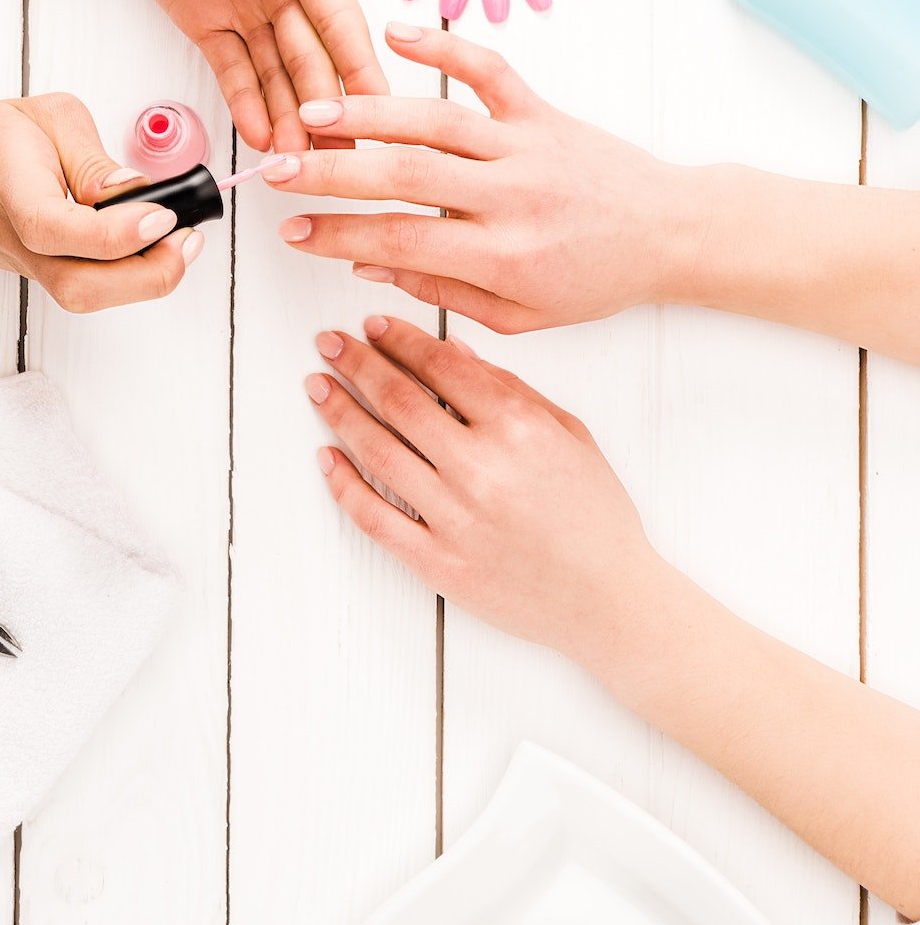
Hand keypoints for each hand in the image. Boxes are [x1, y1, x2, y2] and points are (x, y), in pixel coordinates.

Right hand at [0, 93, 200, 310]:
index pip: (55, 228)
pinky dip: (134, 276)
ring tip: (181, 244)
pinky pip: (94, 290)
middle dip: (144, 274)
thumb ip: (88, 154)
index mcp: (10, 189)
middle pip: (76, 286)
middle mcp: (19, 242)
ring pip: (86, 298)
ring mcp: (34, 268)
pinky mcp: (53, 277)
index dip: (112, 232)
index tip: (161, 215)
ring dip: (145, 281)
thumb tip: (131, 189)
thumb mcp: (46, 118)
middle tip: (186, 237)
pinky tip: (160, 249)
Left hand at [79, 0, 386, 152]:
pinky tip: (262, 138)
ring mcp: (246, 2)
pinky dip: (250, 105)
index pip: (335, 8)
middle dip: (331, 105)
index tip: (381, 103)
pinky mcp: (208, 20)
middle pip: (315, 52)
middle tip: (344, 157)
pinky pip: (236, 71)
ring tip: (300, 163)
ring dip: (293, 116)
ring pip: (280, 71)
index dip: (358, 58)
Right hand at [266, 23, 709, 332]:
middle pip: (406, 175)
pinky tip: (395, 32)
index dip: (338, 236)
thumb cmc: (594, 278)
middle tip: (280, 168)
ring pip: (436, 120)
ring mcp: (526, 144)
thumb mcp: (519, 315)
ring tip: (313, 112)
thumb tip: (369, 265)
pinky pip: (488, 69)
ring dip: (369, 112)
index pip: (401, 242)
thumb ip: (442, 293)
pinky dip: (444, 43)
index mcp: (504, 255)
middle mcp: (512, 195)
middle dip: (334, 171)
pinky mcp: (542, 110)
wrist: (669, 231)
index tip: (294, 232)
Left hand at [307, 316, 660, 667]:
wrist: (606, 599)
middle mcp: (481, 468)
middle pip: (399, 401)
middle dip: (357, 364)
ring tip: (318, 386)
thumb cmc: (594, 516)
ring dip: (340, 412)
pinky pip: (374, 516)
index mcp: (519, 428)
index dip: (400, 340)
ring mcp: (454, 518)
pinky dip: (342, 484)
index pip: (441, 367)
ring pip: (377, 451)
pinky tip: (326, 457)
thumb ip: (512, 391)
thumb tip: (454, 352)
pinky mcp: (436, 562)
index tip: (373, 326)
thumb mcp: (570, 435)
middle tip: (329, 343)